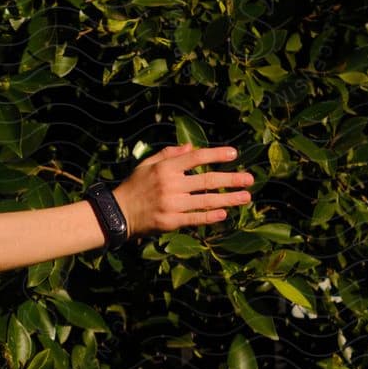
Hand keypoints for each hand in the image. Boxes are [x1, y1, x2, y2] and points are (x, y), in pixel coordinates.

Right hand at [113, 143, 252, 236]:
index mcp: (165, 168)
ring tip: (245, 197)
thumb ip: (169, 154)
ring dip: (228, 199)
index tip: (234, 153)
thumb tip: (192, 147)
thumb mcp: (147, 164)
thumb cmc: (134, 186)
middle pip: (207, 180)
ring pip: (206, 201)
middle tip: (249, 179)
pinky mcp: (170, 222)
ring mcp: (171, 204)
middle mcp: (170, 185)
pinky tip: (224, 214)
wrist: (118, 213)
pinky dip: (210, 217)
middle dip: (231, 179)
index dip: (216, 154)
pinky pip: (195, 219)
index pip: (196, 157)